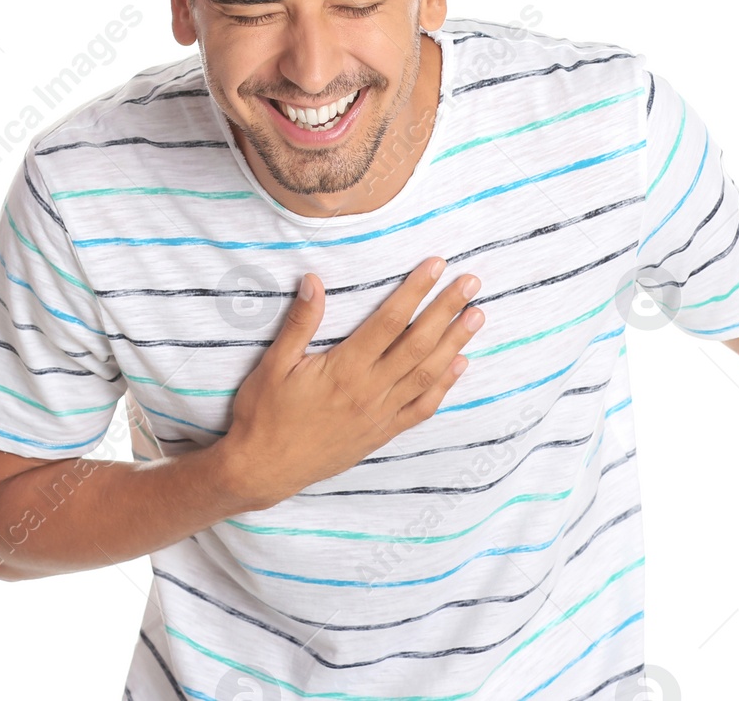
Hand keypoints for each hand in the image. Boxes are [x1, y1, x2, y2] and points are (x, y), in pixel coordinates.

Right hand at [218, 258, 483, 510]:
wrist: (262, 471)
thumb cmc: (263, 415)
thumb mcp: (273, 365)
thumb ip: (299, 323)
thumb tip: (313, 280)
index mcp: (344, 369)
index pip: (390, 321)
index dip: (415, 290)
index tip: (436, 266)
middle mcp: (369, 391)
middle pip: (418, 343)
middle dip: (447, 309)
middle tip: (472, 283)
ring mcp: (380, 415)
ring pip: (427, 374)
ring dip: (455, 343)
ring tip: (476, 316)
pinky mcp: (381, 434)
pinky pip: (421, 408)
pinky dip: (443, 386)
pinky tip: (459, 365)